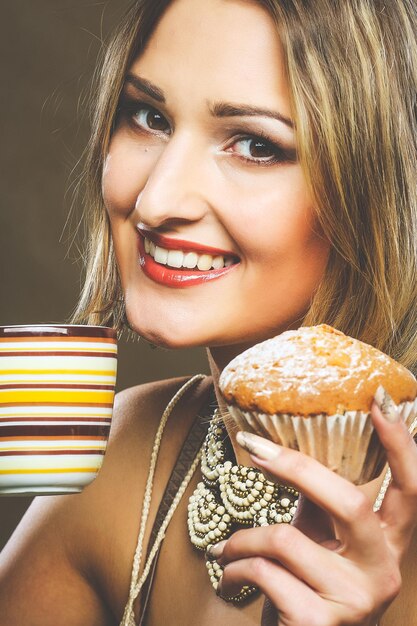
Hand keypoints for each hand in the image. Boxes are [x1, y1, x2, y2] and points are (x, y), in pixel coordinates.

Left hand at [212, 397, 416, 624]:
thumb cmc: (305, 586)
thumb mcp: (321, 541)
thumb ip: (318, 501)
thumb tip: (286, 445)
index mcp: (390, 544)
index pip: (411, 488)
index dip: (400, 443)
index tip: (379, 398)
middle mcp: (385, 571)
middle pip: (350, 500)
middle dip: (294, 467)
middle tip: (251, 448)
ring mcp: (356, 600)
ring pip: (288, 537)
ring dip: (244, 538)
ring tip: (227, 547)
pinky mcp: (319, 622)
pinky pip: (264, 571)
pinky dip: (234, 565)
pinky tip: (227, 572)